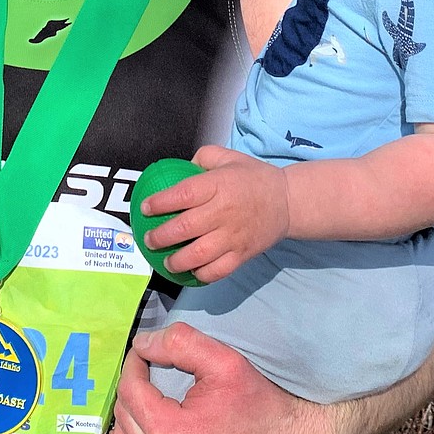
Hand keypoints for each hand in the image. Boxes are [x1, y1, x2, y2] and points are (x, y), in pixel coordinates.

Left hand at [106, 324, 333, 433]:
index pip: (129, 390)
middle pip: (124, 419)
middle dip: (133, 391)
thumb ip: (177, 343)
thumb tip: (140, 344)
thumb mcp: (224, 360)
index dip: (134, 365)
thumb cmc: (260, 403)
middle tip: (149, 376)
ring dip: (129, 423)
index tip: (145, 355)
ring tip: (147, 406)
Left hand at [140, 145, 290, 281]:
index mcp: (218, 185)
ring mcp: (233, 236)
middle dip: (161, 236)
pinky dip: (201, 276)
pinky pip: (218, 271)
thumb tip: (179, 168)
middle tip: (149, 239)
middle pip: (185, 227)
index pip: (183, 195)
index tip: (145, 207)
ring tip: (166, 261)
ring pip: (200, 254)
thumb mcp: (227, 157)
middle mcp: (224, 212)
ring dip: (177, 261)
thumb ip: (202, 159)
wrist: (287, 201)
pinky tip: (190, 273)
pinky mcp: (242, 255)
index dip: (160, 203)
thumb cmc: (253, 177)